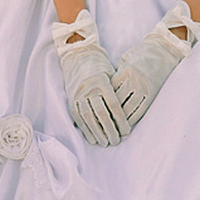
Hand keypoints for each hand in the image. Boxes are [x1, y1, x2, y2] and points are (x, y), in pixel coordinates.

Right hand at [53, 7, 128, 146]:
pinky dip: (86, 129)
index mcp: (102, 81)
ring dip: (97, 132)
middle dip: (110, 129)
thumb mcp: (111, 75)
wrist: (78, 57)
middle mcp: (89, 88)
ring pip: (88, 117)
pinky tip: (92, 139)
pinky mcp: (71, 100)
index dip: (120, 119)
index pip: (113, 104)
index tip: (126, 131)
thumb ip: (117, 92)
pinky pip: (78, 117)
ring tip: (106, 142)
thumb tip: (128, 114)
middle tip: (117, 140)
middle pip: (101, 113)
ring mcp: (78, 94)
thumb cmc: (101, 67)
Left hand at [111, 0, 199, 130]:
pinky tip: (126, 125)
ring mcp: (145, 89)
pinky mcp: (152, 94)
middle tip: (99, 124)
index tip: (94, 111)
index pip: (109, 91)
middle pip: (116, 102)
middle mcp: (135, 81)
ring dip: (119, 121)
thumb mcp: (125, 59)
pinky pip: (140, 111)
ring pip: (128, 109)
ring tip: (111, 129)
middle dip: (107, 114)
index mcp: (125, 71)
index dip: (101, 102)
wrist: (164, 50)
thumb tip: (106, 89)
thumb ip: (116, 74)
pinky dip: (132, 119)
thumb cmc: (141, 54)